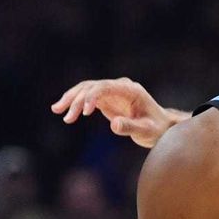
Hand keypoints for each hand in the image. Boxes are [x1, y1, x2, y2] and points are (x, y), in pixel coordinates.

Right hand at [51, 78, 178, 147]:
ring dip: (71, 99)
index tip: (85, 112)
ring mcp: (112, 92)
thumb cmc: (157, 129)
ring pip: (86, 90)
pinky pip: (87, 98)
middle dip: (77, 99)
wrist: (161, 127)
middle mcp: (120, 87)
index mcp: (130, 90)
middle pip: (92, 86)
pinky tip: (65, 113)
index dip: (92, 96)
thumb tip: (114, 125)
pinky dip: (75, 104)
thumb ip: (131, 127)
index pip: (106, 87)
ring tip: (57, 110)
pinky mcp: (107, 100)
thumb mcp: (146, 131)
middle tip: (66, 116)